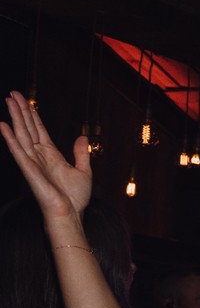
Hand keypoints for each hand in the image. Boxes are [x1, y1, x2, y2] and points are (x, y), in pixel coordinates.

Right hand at [0, 91, 92, 217]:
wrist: (70, 214)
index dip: (32, 114)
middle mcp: (39, 155)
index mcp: (51, 154)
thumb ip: (80, 154)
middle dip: (21, 110)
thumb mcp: (84, 171)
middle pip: (27, 127)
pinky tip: (3, 125)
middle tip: (13, 93)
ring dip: (15, 117)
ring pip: (21, 134)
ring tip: (8, 100)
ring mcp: (32, 161)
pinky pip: (17, 150)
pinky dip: (10, 138)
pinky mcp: (28, 169)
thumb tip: (82, 138)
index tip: (26, 101)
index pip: (39, 129)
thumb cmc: (75, 198)